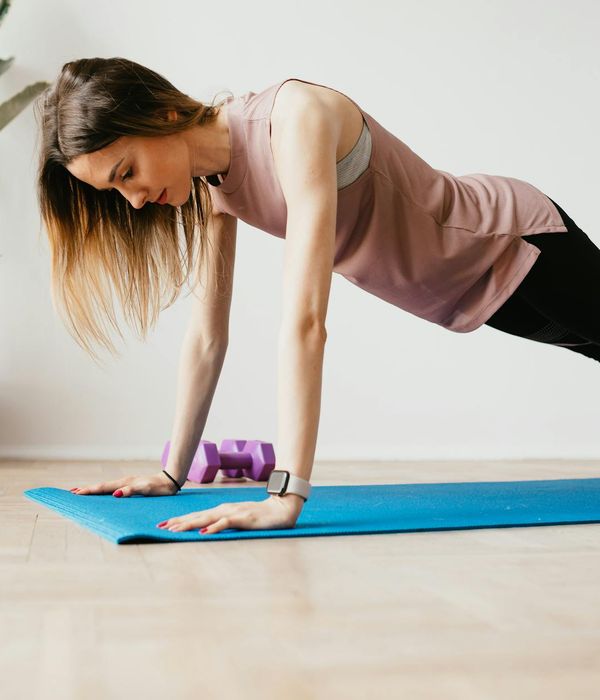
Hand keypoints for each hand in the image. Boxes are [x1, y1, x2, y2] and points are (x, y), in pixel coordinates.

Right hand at [69, 471, 179, 496]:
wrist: (170, 481)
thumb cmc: (159, 488)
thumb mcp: (146, 490)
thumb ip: (131, 491)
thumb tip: (115, 494)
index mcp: (124, 483)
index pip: (103, 488)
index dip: (89, 491)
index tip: (76, 493)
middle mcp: (123, 482)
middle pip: (101, 486)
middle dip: (87, 489)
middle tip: (71, 492)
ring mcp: (126, 483)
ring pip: (105, 486)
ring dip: (93, 489)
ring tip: (81, 492)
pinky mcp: (130, 485)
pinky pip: (112, 488)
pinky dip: (103, 490)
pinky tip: (102, 493)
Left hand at [156, 494, 303, 534]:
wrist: (281, 508)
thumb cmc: (260, 515)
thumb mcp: (238, 518)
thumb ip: (224, 522)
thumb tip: (207, 529)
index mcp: (222, 510)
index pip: (197, 515)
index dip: (180, 520)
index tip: (163, 524)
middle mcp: (224, 509)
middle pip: (197, 516)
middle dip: (178, 522)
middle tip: (161, 527)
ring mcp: (233, 513)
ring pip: (207, 518)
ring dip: (190, 524)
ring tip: (175, 530)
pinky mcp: (243, 518)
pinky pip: (225, 523)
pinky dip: (214, 527)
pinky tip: (204, 532)